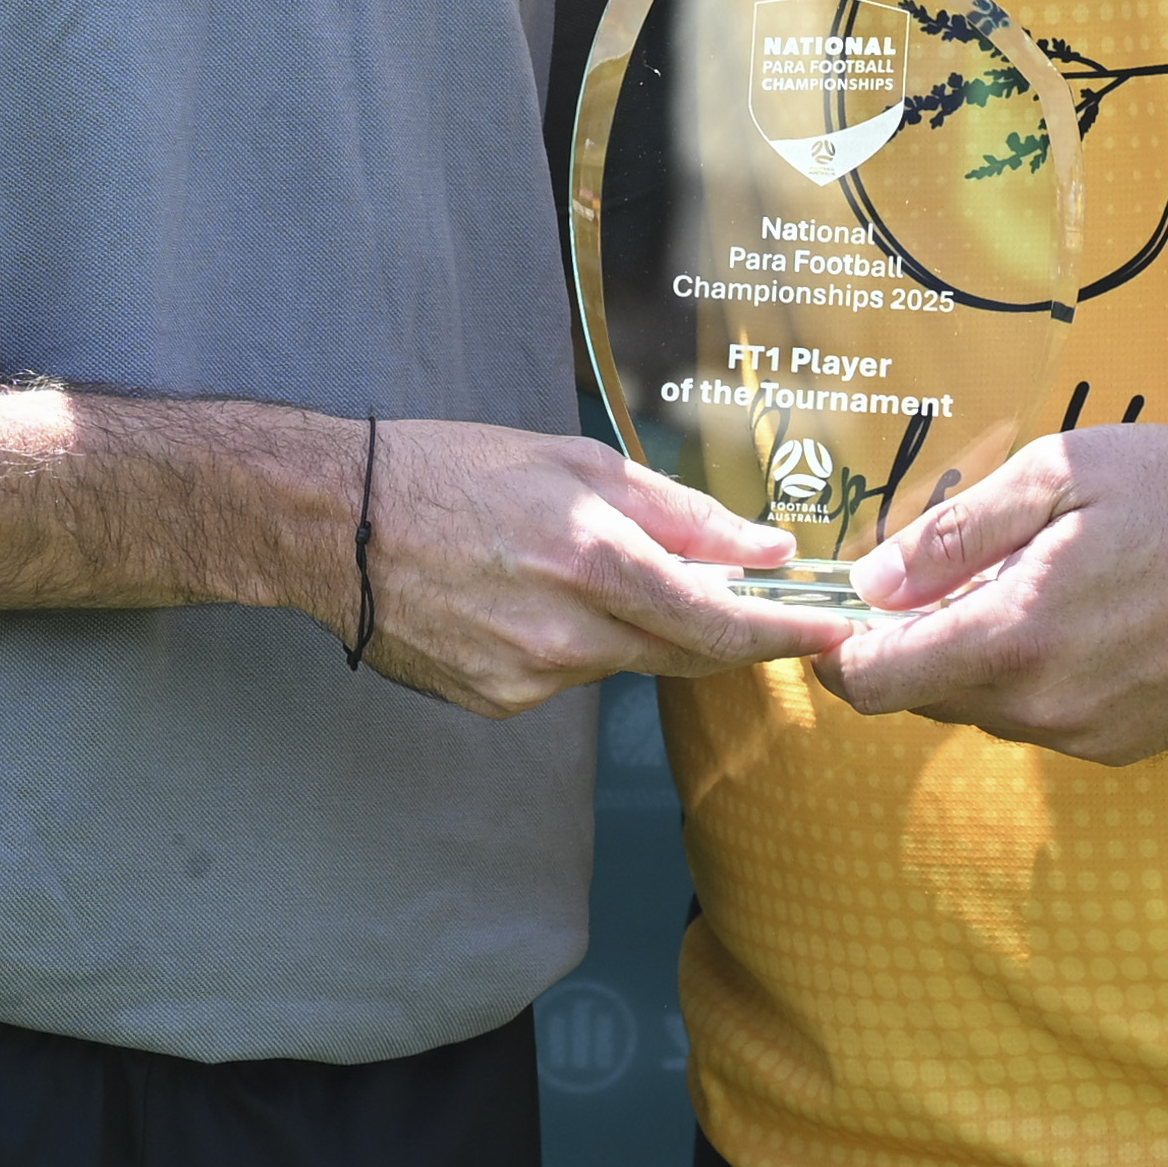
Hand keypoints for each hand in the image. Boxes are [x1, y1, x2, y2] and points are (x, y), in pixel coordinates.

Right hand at [355, 421, 848, 715]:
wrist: (334, 524)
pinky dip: (572, 643)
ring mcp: (529, 680)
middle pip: (686, 655)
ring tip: (573, 565)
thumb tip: (766, 549)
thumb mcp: (575, 462)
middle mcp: (568, 635)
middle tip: (762, 606)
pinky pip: (567, 678)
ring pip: (622, 663)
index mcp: (596, 560)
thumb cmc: (452, 470)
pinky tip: (524, 598)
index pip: (721, 623)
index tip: (833, 634)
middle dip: (730, 634)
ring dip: (633, 625)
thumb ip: (680, 513)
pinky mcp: (497, 704)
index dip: (786, 634)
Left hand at [823, 425, 1167, 763]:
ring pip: (987, 711)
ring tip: (1031, 585)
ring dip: (980, 661)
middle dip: (916, 644)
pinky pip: (1045, 722)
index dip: (837, 653)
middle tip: (948, 574)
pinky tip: (1084, 620)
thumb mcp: (1058, 474)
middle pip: (926, 698)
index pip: (876, 683)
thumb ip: (954, 534)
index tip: (834, 616)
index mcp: (1017, 638)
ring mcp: (1092, 738)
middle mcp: (1047, 708)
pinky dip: (1038, 679)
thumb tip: (868, 583)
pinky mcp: (1130, 747)